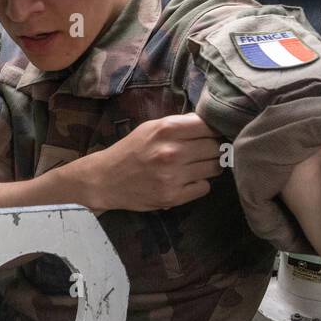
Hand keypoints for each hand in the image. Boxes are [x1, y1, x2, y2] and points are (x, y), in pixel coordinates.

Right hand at [73, 112, 223, 211]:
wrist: (105, 179)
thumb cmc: (130, 150)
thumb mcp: (151, 127)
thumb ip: (179, 124)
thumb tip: (210, 124)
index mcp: (167, 129)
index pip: (210, 126)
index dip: (214, 130)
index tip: (210, 135)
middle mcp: (172, 152)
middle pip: (215, 147)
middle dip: (213, 149)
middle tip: (203, 152)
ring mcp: (173, 176)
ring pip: (214, 168)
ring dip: (209, 167)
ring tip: (196, 166)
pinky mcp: (173, 196)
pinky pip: (204, 188)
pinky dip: (199, 184)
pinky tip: (187, 181)